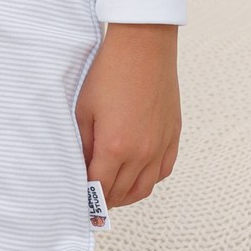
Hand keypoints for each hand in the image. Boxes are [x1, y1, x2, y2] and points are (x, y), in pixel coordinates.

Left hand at [75, 23, 180, 208]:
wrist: (143, 47)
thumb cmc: (108, 74)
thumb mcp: (83, 111)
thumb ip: (82, 146)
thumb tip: (80, 170)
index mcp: (115, 147)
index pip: (98, 189)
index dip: (86, 199)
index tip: (77, 203)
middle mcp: (142, 152)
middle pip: (121, 193)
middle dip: (103, 201)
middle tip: (90, 202)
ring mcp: (160, 145)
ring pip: (144, 188)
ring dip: (125, 196)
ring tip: (111, 194)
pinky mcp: (173, 135)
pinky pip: (162, 171)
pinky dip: (148, 180)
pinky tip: (135, 176)